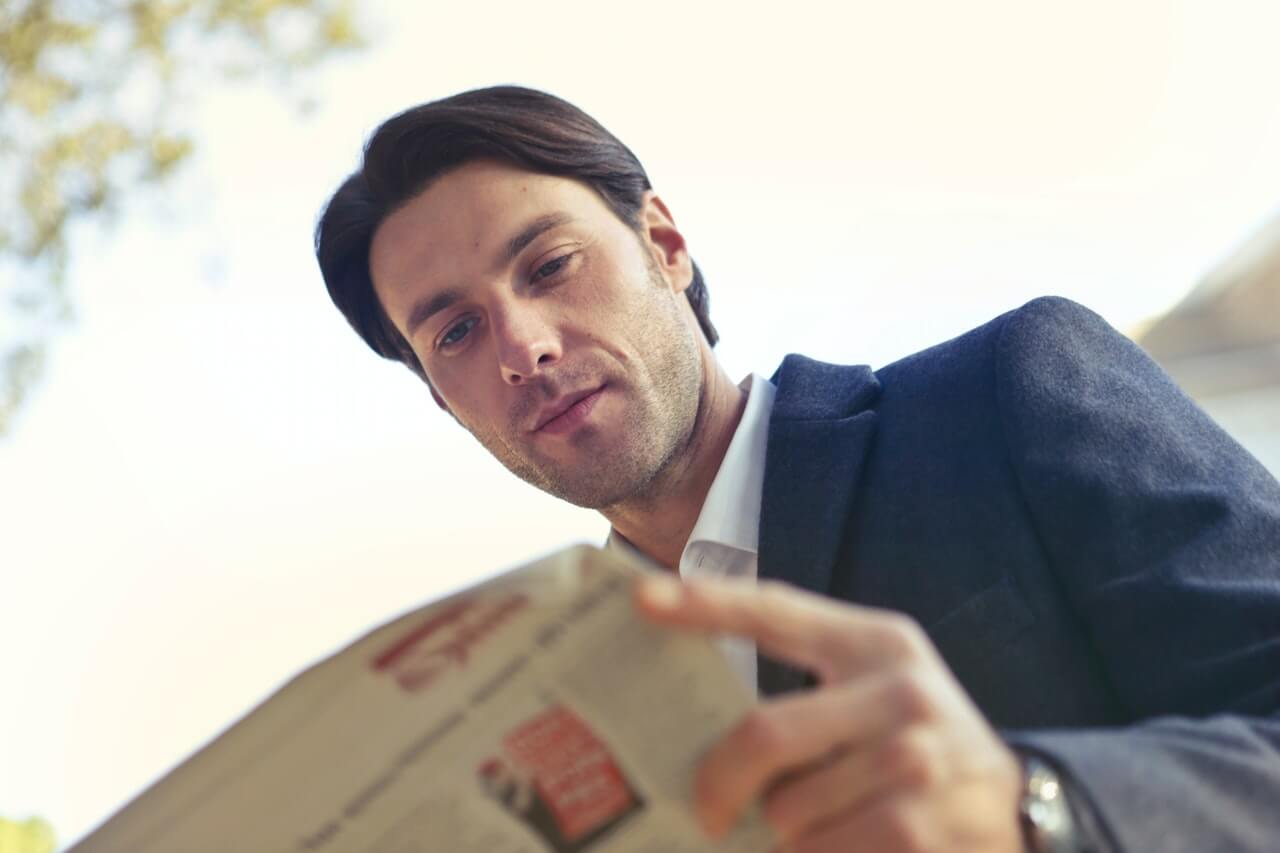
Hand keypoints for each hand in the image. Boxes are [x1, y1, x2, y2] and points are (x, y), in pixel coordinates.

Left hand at [635, 575, 1023, 852]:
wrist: (1019, 808)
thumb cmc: (919, 744)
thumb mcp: (876, 691)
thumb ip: (808, 692)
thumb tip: (705, 730)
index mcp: (876, 642)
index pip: (776, 611)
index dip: (706, 604)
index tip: (642, 600)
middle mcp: (902, 691)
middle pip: (766, 734)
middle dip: (719, 783)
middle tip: (707, 810)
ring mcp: (917, 762)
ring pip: (789, 810)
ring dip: (777, 836)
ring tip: (794, 834)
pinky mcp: (922, 830)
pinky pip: (821, 852)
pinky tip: (828, 850)